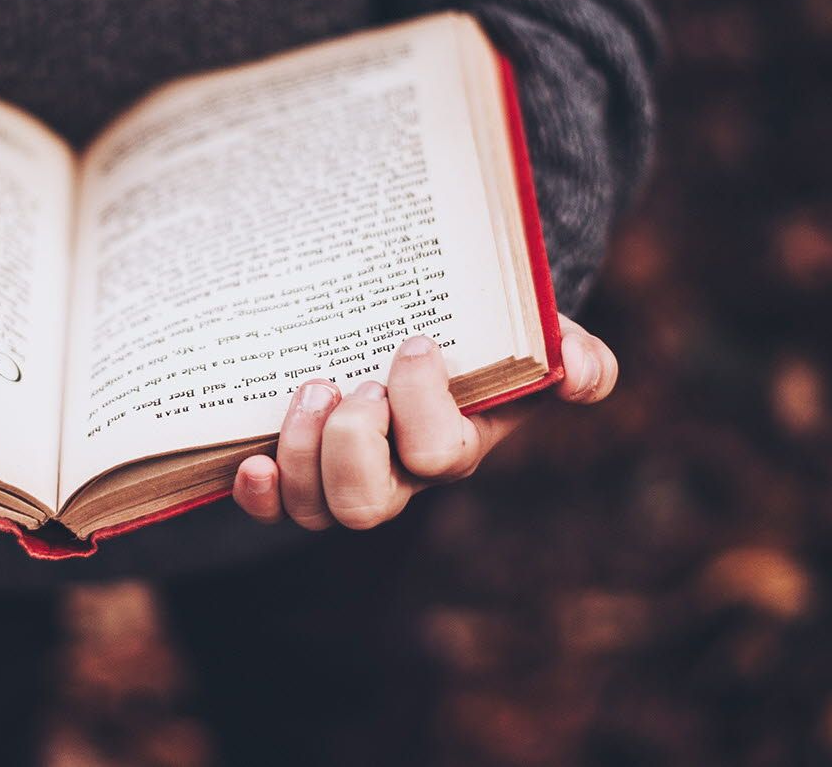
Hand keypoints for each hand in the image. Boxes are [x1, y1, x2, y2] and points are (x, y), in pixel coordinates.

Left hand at [232, 315, 618, 529]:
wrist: (433, 321)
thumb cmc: (485, 334)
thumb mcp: (542, 334)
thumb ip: (577, 355)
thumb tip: (578, 372)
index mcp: (455, 444)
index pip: (438, 455)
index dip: (420, 406)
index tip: (415, 342)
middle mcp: (400, 475)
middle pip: (367, 505)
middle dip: (350, 445)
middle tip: (352, 386)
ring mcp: (346, 477)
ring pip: (316, 509)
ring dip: (302, 451)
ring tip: (311, 389)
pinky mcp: (300, 468)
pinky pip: (275, 508)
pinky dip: (259, 494)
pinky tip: (252, 461)